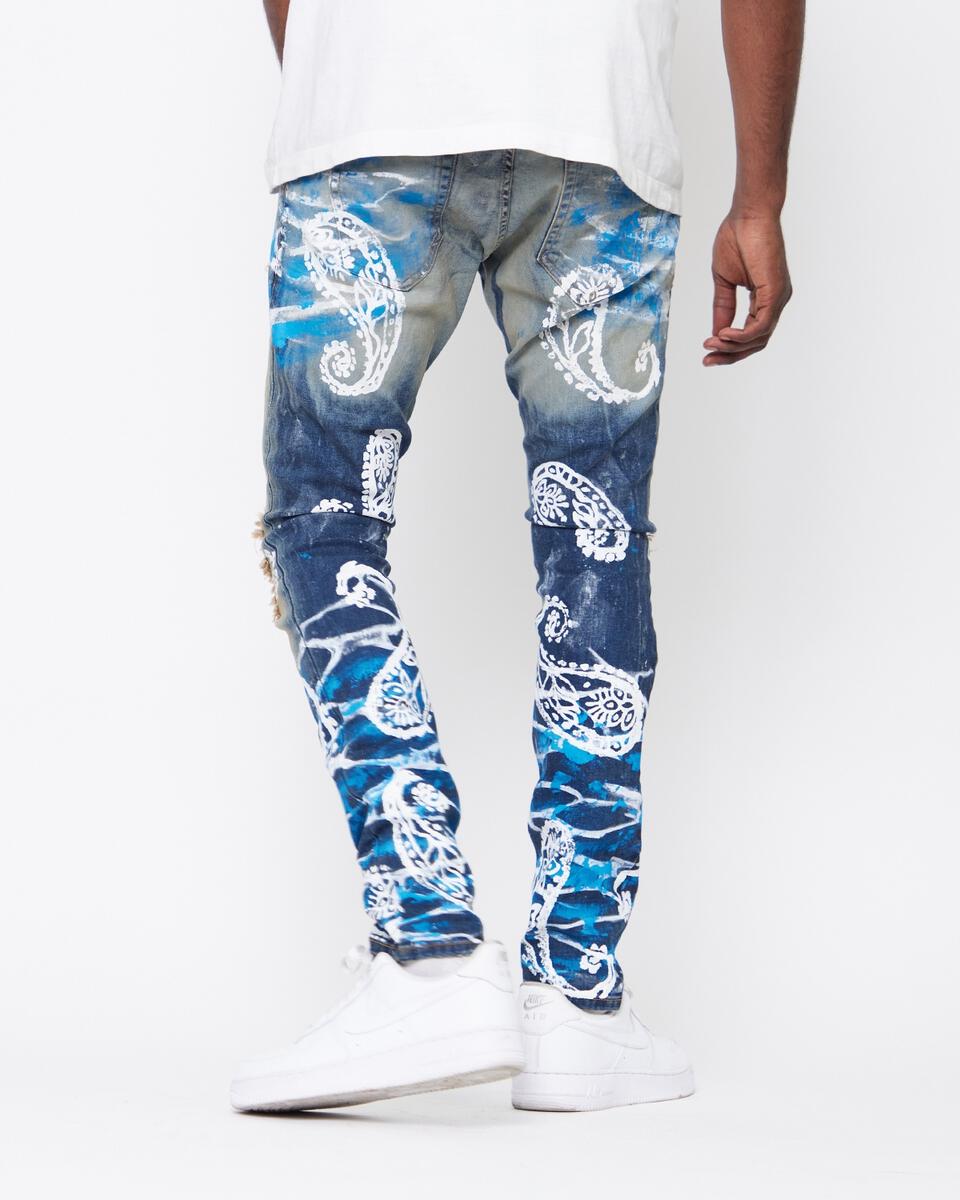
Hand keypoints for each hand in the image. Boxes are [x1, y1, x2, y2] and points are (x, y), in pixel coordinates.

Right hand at [703, 210, 791, 365]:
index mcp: (765, 299)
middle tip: (707, 360)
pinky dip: (741, 335)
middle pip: (757, 342)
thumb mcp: (724, 281)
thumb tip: (716, 333)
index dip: (728, 347)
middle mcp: (776, 301)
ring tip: (711, 345)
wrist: (748, 213)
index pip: (751, 334)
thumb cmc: (737, 238)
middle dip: (730, 355)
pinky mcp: (776, 293)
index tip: (706, 351)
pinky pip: (761, 326)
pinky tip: (723, 335)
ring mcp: (779, 298)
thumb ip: (722, 308)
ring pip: (759, 338)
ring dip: (733, 347)